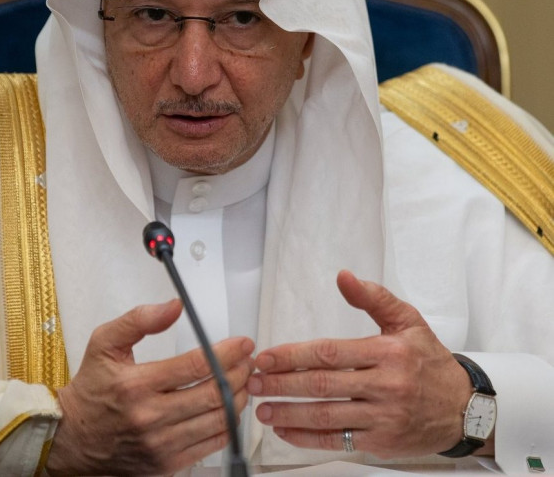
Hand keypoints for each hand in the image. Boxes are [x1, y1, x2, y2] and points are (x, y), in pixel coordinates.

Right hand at [46, 299, 254, 474]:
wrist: (71, 438)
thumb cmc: (91, 390)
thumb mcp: (104, 343)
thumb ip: (139, 320)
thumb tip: (174, 307)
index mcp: (136, 385)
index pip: (195, 366)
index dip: (226, 353)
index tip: (242, 343)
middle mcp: (150, 417)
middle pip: (213, 394)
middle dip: (239, 373)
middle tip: (249, 360)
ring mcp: (161, 445)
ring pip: (217, 421)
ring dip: (238, 398)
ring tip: (244, 380)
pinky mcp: (166, 464)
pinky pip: (210, 445)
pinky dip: (228, 425)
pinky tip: (230, 407)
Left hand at [246, 270, 474, 458]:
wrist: (464, 408)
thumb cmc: (430, 360)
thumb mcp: (408, 321)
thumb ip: (374, 298)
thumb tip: (343, 276)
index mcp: (388, 353)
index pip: (330, 353)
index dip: (294, 355)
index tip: (267, 356)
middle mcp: (385, 386)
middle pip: (323, 385)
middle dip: (282, 384)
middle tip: (255, 382)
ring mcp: (384, 418)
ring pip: (327, 417)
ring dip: (289, 414)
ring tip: (261, 409)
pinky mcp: (382, 443)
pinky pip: (338, 442)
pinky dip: (308, 439)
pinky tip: (285, 432)